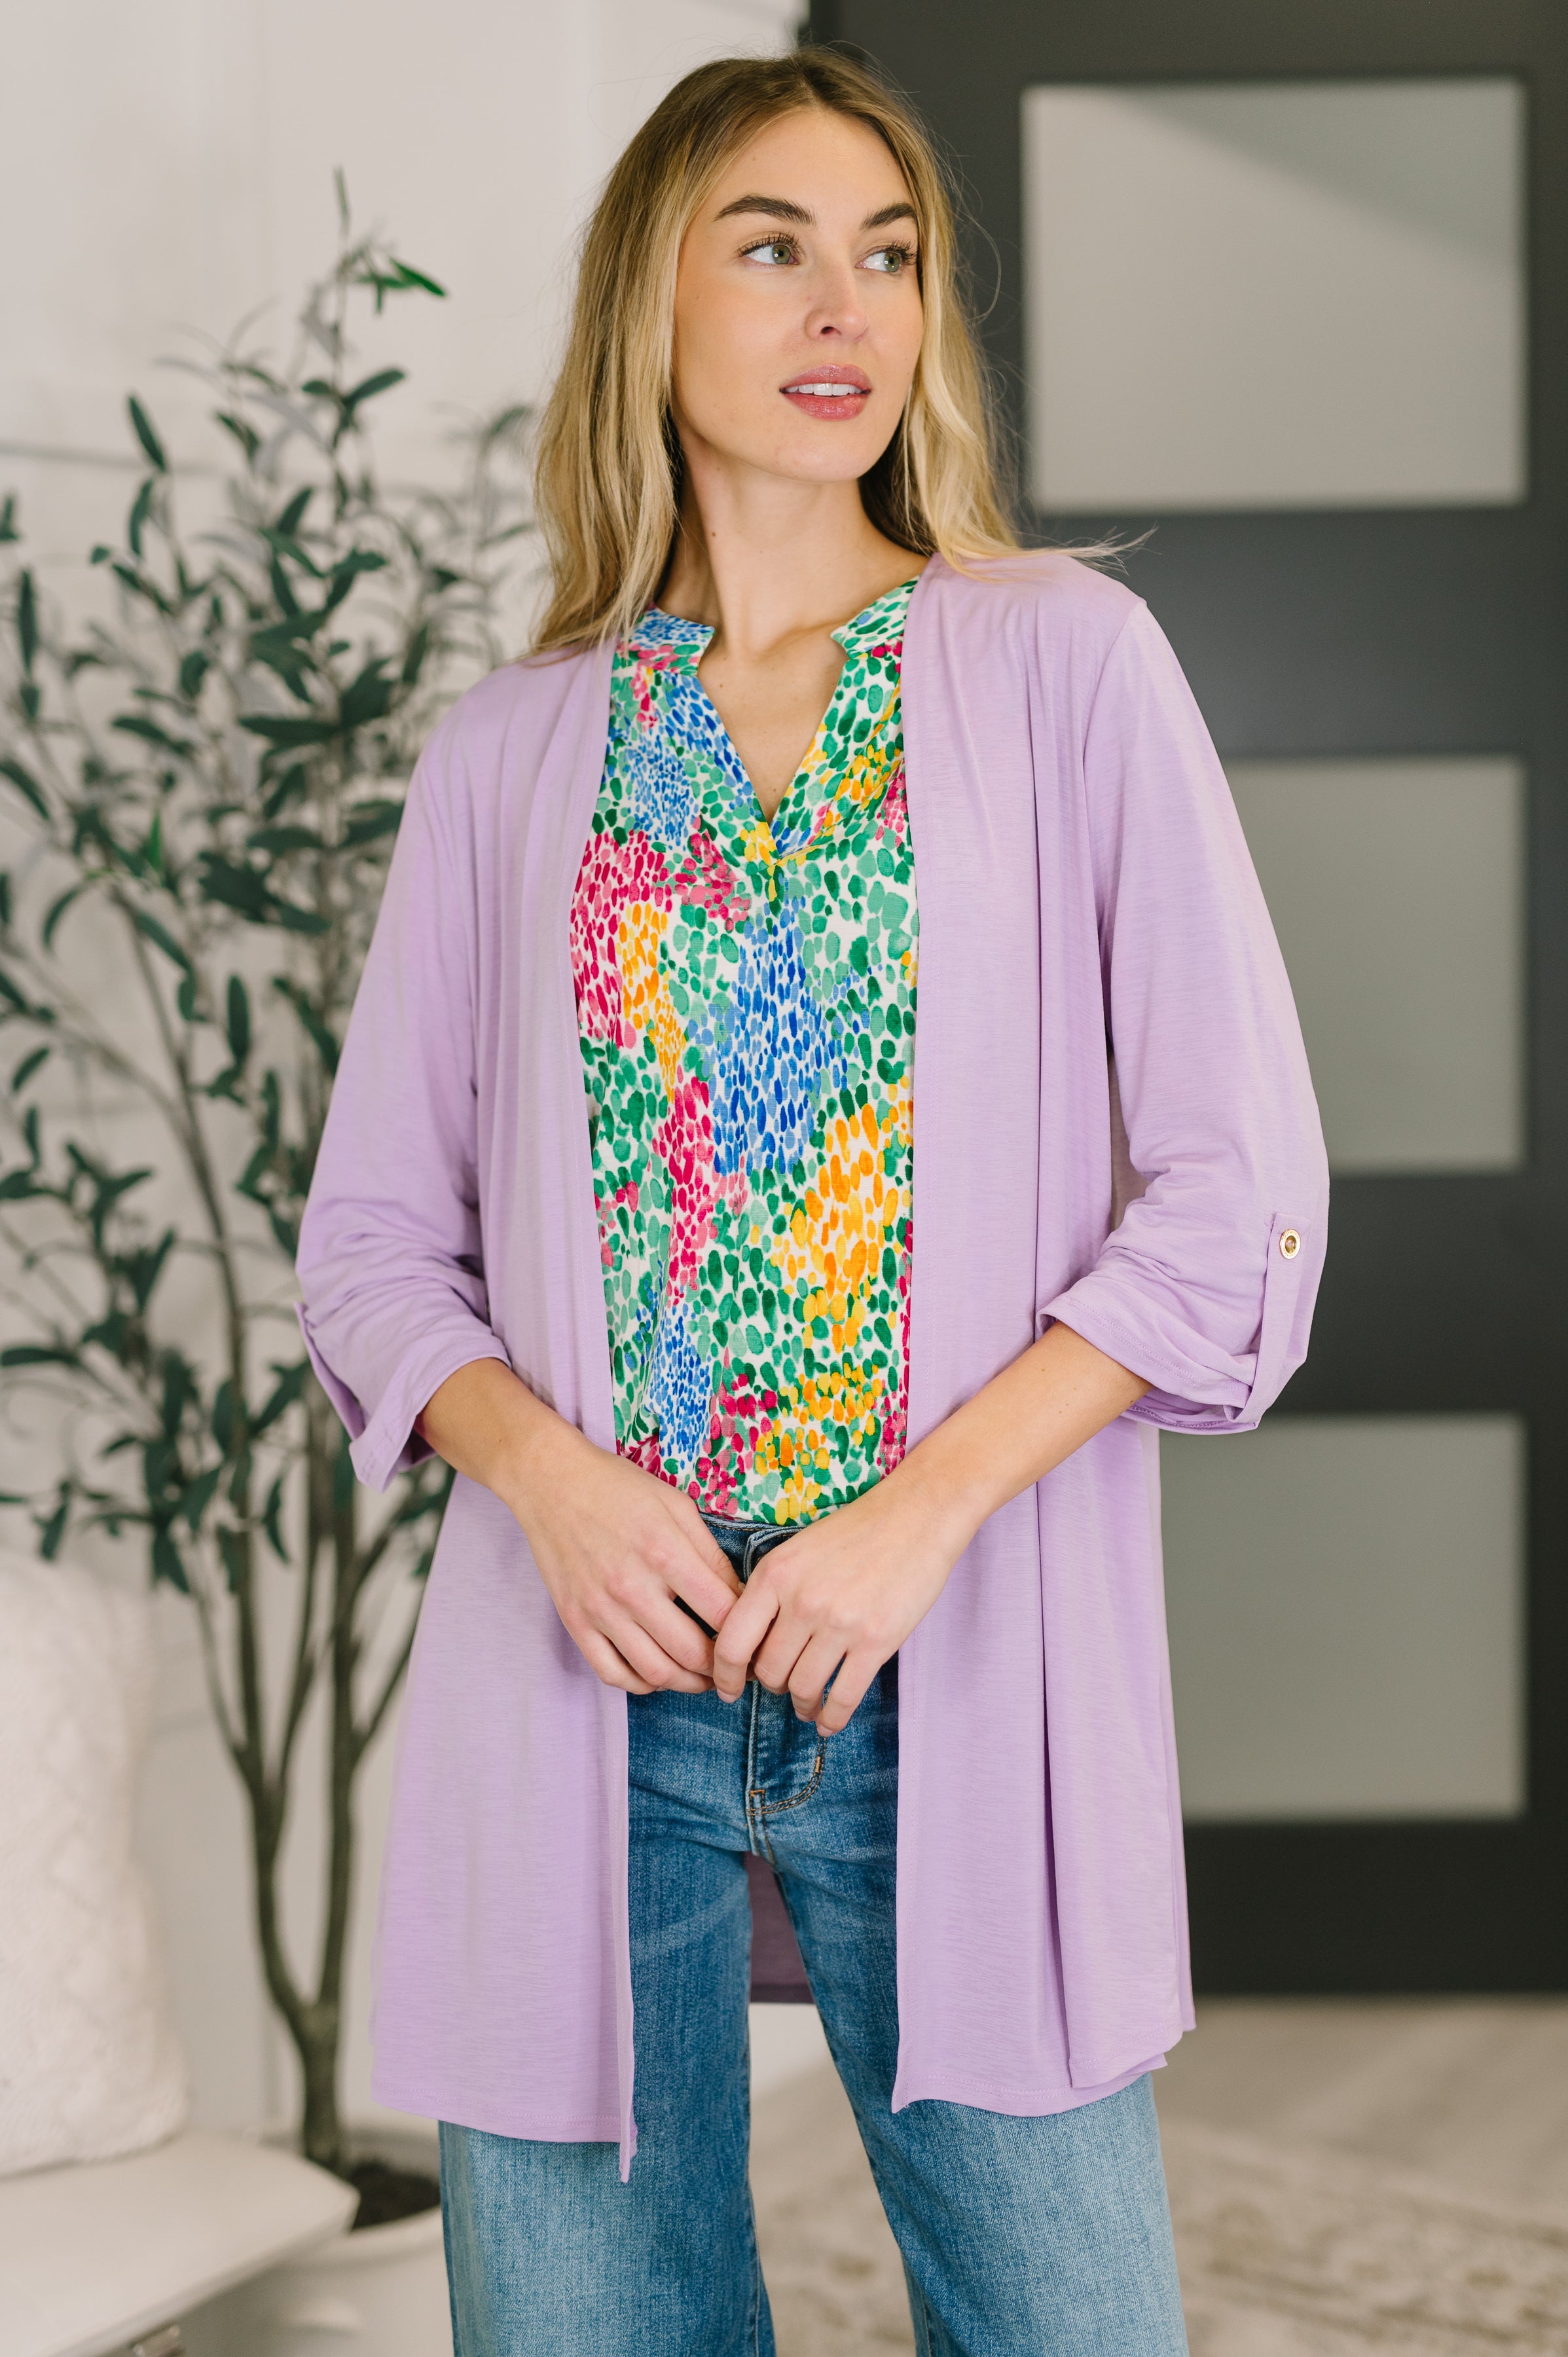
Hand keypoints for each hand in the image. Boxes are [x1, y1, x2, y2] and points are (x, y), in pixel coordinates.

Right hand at [415, 1358, 740, 1695]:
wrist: (551, 1482)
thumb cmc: (619, 1488)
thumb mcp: (676, 1507)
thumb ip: (710, 1554)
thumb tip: (740, 1597)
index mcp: (665, 1552)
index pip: (722, 1613)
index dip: (747, 1632)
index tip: (755, 1637)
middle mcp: (632, 1586)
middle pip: (692, 1652)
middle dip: (723, 1668)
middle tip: (734, 1667)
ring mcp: (599, 1608)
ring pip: (654, 1672)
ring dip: (687, 1683)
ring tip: (702, 1677)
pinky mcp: (575, 1621)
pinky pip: (611, 1673)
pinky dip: (641, 1684)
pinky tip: (657, 1674)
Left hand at [711, 1471, 966, 1734]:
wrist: (916, 1515)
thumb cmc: (856, 1532)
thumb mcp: (797, 1551)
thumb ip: (771, 1593)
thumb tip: (748, 1645)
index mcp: (775, 1575)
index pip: (732, 1643)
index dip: (724, 1676)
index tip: (728, 1690)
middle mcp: (802, 1601)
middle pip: (769, 1672)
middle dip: (773, 1686)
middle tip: (784, 1685)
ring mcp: (840, 1623)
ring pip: (803, 1688)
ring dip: (802, 1704)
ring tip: (807, 1703)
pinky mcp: (876, 1641)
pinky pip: (844, 1697)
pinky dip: (832, 1718)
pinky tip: (829, 1721)